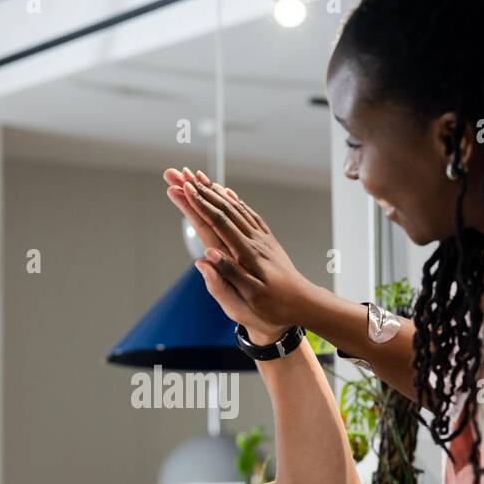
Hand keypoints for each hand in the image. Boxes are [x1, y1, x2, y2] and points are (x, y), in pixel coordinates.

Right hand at [162, 168, 320, 334]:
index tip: (182, 189)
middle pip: (224, 208)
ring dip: (215, 191)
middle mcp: (254, 242)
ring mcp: (262, 239)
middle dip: (200, 190)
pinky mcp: (268, 241)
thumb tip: (206, 256)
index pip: (219, 223)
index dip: (199, 205)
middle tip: (179, 174)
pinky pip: (249, 214)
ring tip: (197, 177)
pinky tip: (228, 194)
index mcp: (247, 256)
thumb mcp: (247, 302)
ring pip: (236, 207)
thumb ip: (227, 277)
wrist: (304, 305)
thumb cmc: (274, 309)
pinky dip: (235, 201)